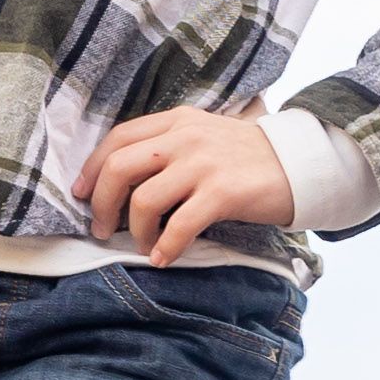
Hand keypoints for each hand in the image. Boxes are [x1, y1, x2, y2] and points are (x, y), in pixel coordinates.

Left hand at [75, 108, 296, 263]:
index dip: (92, 168)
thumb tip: (124, 180)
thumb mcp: (204, 136)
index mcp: (177, 121)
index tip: (81, 193)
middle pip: (120, 168)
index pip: (118, 138)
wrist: (298, 164)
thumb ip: (168, 146)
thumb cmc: (247, 157)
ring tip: (142, 244)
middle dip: (101, 203)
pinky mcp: (223, 192)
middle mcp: (185, 138)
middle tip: (101, 228)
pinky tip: (163, 258)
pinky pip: (180, 225)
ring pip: (144, 200)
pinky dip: (165, 247)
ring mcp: (204, 164)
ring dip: (135, 231)